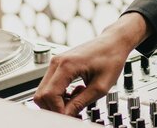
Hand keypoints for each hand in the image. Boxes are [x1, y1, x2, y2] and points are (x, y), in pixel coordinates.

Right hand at [33, 13, 149, 115]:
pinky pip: (50, 86)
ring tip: (77, 100)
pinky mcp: (59, 65)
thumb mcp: (101, 86)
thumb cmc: (112, 57)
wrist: (115, 41)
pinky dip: (59, 95)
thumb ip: (81, 102)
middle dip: (55, 107)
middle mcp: (57, 62)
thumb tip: (66, 115)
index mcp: (67, 65)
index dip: (58, 110)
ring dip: (57, 101)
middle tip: (73, 111)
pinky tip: (75, 93)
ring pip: (44, 92)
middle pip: (41, 95)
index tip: (70, 116)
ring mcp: (56, 62)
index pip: (49, 95)